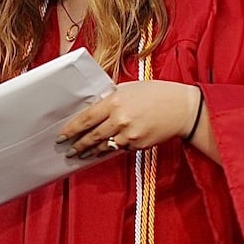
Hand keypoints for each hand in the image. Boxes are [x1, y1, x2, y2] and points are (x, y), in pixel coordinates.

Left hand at [57, 80, 203, 157]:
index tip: (61, 136)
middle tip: (68, 150)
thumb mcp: (128, 89)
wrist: (182, 108)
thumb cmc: (155, 94)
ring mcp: (129, 134)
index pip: (86, 118)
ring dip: (91, 152)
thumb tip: (92, 109)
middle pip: (91, 136)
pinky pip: (119, 149)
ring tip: (81, 154)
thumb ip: (109, 99)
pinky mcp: (138, 145)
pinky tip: (102, 152)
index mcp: (114, 102)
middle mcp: (120, 119)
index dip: (71, 129)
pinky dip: (109, 150)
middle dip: (77, 145)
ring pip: (104, 146)